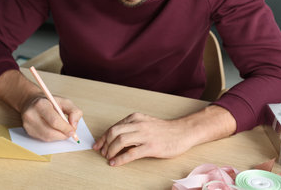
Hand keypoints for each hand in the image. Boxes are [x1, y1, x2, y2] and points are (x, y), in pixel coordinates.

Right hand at [21, 95, 82, 141]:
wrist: (32, 102)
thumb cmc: (50, 102)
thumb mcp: (64, 101)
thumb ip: (74, 111)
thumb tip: (74, 126)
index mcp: (41, 104)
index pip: (54, 121)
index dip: (65, 128)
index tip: (73, 130)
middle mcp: (31, 115)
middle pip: (50, 132)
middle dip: (63, 134)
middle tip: (70, 133)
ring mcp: (28, 124)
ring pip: (47, 137)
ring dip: (58, 136)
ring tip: (62, 130)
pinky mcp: (28, 131)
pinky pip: (43, 139)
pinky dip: (52, 137)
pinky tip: (54, 130)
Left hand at [93, 106, 236, 166]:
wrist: (183, 132)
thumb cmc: (163, 129)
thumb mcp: (144, 122)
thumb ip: (131, 127)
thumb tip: (114, 137)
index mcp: (135, 118)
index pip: (114, 127)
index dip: (103, 137)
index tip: (98, 144)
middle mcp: (138, 124)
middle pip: (114, 132)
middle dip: (105, 143)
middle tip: (102, 152)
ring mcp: (145, 135)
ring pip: (120, 141)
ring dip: (111, 151)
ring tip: (108, 158)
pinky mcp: (151, 147)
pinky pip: (131, 153)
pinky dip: (120, 159)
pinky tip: (115, 163)